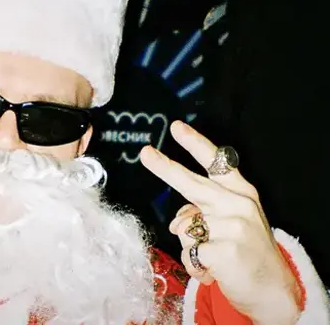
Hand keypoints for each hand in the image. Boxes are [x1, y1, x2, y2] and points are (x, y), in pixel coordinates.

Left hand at [140, 121, 301, 324]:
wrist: (274, 291)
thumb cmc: (247, 252)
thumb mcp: (232, 224)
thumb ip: (204, 212)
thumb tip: (178, 222)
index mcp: (242, 193)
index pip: (217, 163)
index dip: (195, 144)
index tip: (176, 127)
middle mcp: (238, 205)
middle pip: (193, 183)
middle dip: (165, 167)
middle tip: (145, 153)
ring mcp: (232, 227)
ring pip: (184, 228)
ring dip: (191, 247)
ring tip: (214, 257)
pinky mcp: (225, 251)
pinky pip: (188, 254)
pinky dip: (194, 266)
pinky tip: (213, 271)